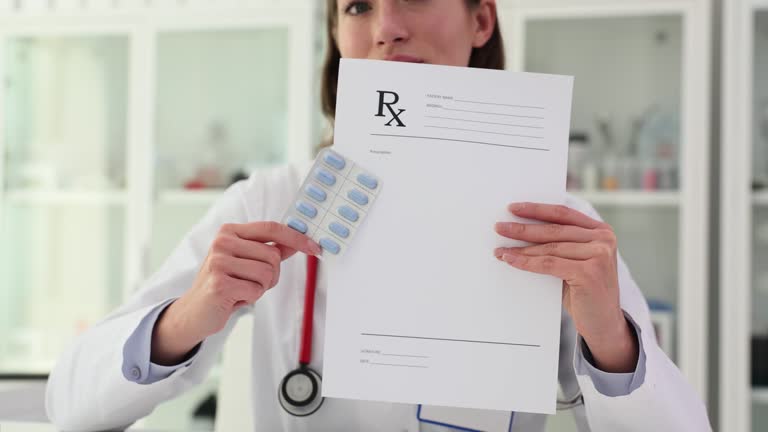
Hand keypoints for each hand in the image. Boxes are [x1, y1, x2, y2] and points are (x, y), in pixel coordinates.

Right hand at [151, 221, 320, 364]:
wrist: (195, 311)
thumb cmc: (223, 284)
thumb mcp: (246, 261)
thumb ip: (270, 250)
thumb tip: (297, 241)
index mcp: (230, 231)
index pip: (271, 228)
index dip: (296, 237)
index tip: (315, 247)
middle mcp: (222, 242)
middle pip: (273, 255)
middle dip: (271, 275)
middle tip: (251, 283)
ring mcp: (218, 262)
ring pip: (267, 273)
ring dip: (260, 287)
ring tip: (241, 289)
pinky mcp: (219, 283)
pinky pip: (256, 290)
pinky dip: (251, 297)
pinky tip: (234, 298)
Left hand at [494, 202, 637, 372]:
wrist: (604, 323)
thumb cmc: (585, 291)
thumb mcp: (576, 261)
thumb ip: (560, 244)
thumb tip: (521, 232)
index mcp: (601, 231)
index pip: (563, 214)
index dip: (536, 209)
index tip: (513, 208)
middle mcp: (603, 239)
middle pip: (553, 230)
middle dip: (523, 229)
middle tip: (499, 228)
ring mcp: (599, 255)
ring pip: (549, 248)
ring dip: (521, 249)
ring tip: (500, 250)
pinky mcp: (589, 272)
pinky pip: (549, 264)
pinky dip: (527, 262)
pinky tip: (510, 260)